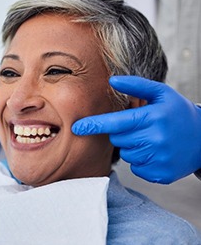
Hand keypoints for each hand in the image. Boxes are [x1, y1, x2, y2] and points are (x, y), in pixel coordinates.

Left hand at [72, 76, 200, 183]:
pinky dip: (141, 160)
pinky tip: (156, 152)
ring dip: (133, 147)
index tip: (77, 128)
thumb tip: (111, 80)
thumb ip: (136, 85)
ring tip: (151, 139)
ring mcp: (159, 159)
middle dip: (122, 133)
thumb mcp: (161, 93)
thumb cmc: (178, 113)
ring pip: (126, 154)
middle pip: (117, 140)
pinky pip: (136, 168)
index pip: (115, 123)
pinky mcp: (160, 174)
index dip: (94, 125)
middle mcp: (155, 140)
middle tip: (140, 127)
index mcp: (153, 118)